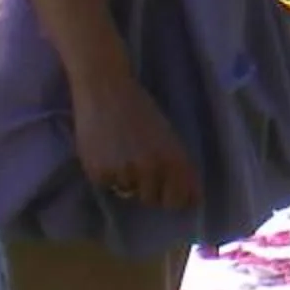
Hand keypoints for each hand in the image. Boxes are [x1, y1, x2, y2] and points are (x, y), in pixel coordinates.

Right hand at [72, 65, 200, 213]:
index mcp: (173, 159)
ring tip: (121, 154)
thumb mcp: (166, 134)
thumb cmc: (139, 107)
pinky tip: (105, 152)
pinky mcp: (100, 174)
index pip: (179, 200)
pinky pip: (107, 186)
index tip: (172, 194)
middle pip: (153, 201)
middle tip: (140, 168)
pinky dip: (106, 174)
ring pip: (128, 193)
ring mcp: (125, 174)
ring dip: (127, 181)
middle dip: (149, 190)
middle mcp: (152, 170)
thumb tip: (189, 198)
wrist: (105, 88)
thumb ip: (177, 165)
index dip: (176, 199)